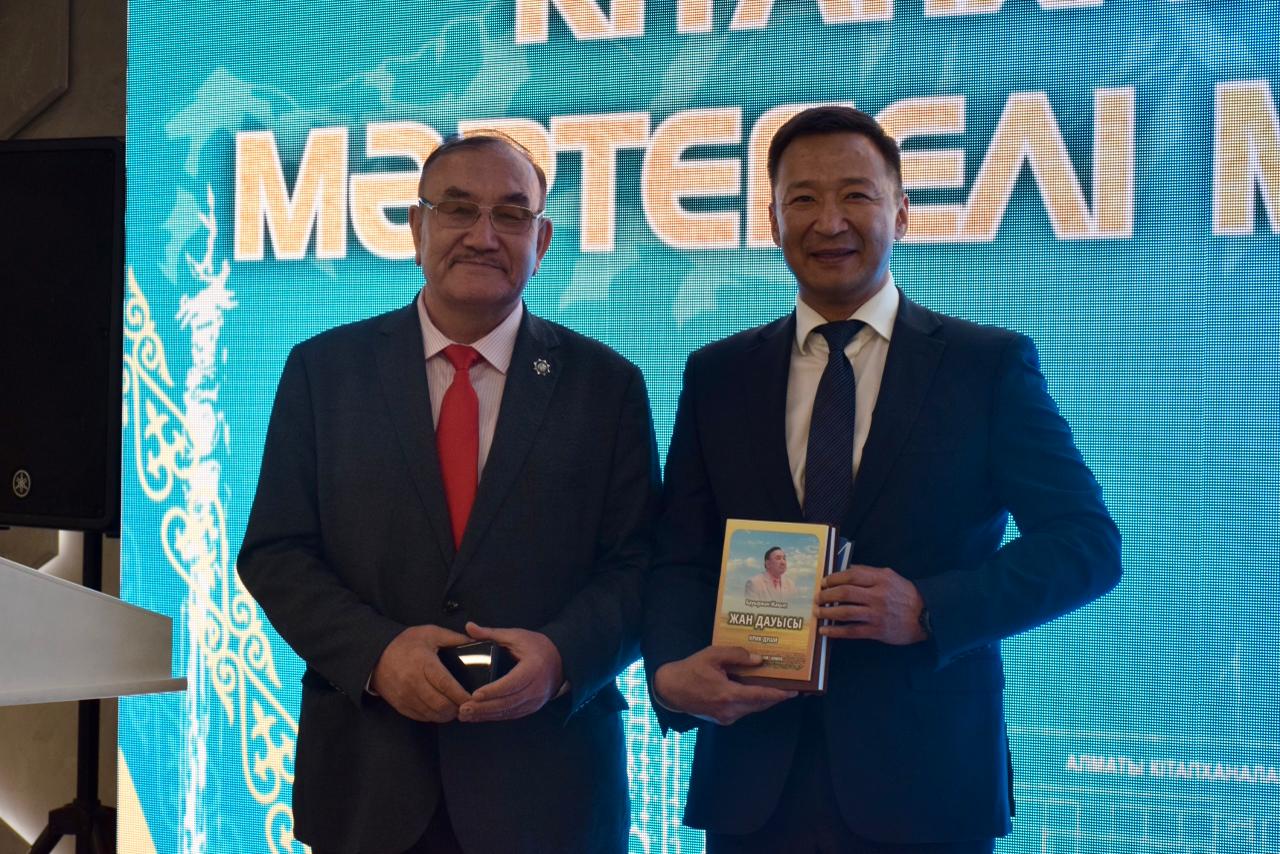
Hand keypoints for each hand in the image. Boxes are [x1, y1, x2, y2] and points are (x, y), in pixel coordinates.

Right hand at [370, 625, 473, 722]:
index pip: (446, 685)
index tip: (474, 698)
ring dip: (447, 714)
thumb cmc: (405, 643)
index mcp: (424, 664)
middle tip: (467, 704)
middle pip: (441, 704)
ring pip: (432, 714)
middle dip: (457, 708)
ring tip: (456, 707)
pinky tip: (440, 709)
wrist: (375, 654)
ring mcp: (406, 696)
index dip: (461, 695)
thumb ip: (453, 638)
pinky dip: (434, 716)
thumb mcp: (430, 633)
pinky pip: (421, 717)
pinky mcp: (400, 705)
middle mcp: (414, 683)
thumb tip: (475, 641)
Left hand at [457, 622, 563, 722]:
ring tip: (465, 716)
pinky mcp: (531, 708)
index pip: (512, 683)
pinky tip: (478, 717)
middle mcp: (536, 688)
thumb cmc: (537, 646)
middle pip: (508, 702)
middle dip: (484, 707)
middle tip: (463, 709)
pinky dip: (494, 717)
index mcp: (534, 668)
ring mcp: (535, 701)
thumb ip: (491, 633)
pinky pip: (511, 715)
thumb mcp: (516, 636)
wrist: (560, 660)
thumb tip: (469, 626)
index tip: (475, 694)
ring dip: (486, 715)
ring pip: (508, 711)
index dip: (493, 690)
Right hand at [652, 646, 796, 725]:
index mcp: (728, 695)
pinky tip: (754, 690)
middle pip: (760, 704)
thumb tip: (759, 660)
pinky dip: (751, 701)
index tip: (794, 691)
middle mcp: (730, 710)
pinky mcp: (722, 719)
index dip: (779, 694)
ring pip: (752, 708)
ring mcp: (726, 717)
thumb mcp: (713, 655)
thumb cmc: (691, 669)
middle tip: (789, 686)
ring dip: (764, 699)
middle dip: (775, 697)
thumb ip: (737, 655)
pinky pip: (743, 710)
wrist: (670, 688)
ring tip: (774, 686)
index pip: (761, 696)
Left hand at [818, 565, 926, 643]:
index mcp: (881, 579)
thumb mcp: (890, 576)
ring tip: (817, 612)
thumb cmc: (905, 594)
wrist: (926, 616)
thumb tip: (845, 570)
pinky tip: (824, 631)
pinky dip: (835, 631)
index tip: (824, 582)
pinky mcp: (877, 631)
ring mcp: (876, 614)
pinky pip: (851, 631)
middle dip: (826, 595)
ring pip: (845, 612)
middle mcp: (877, 596)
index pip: (851, 575)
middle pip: (845, 593)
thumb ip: (868, 572)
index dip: (834, 578)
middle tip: (817, 597)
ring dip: (827, 613)